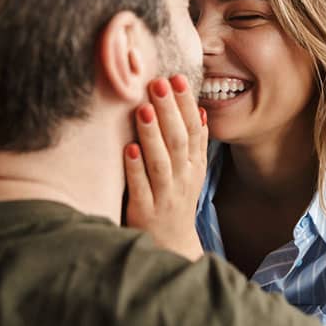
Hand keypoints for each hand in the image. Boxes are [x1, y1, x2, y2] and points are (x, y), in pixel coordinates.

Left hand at [124, 75, 207, 260]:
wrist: (170, 246)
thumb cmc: (175, 201)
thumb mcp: (191, 172)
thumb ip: (194, 143)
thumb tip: (197, 110)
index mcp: (193, 166)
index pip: (192, 129)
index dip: (185, 104)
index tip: (177, 78)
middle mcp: (182, 179)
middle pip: (177, 141)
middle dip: (169, 111)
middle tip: (158, 83)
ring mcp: (165, 196)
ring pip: (161, 163)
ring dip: (152, 135)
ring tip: (143, 109)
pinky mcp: (145, 212)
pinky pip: (141, 188)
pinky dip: (136, 169)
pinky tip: (128, 149)